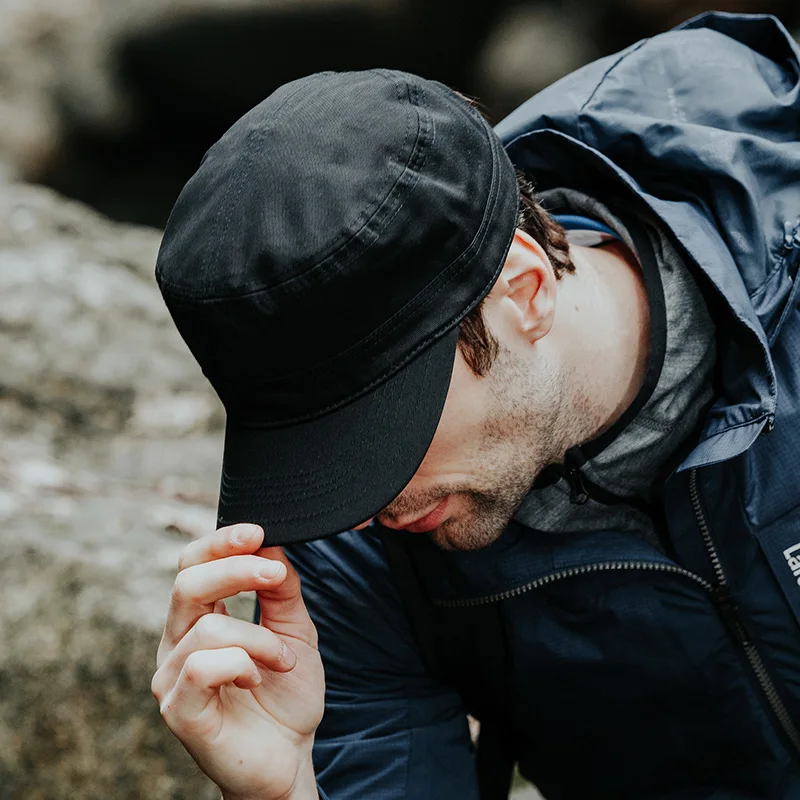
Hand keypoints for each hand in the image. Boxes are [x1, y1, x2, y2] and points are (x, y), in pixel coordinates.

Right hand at [151, 524, 323, 799]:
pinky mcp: (178, 711)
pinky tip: (257, 680)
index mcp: (200, 618)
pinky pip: (203, 667)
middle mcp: (177, 642)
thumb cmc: (287, 694)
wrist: (291, 757)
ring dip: (260, 639)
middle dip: (236, 570)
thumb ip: (281, 590)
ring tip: (283, 661)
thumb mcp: (295, 631)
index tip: (257, 530)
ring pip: (208, 628)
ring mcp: (172, 677)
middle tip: (276, 575)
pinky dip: (242, 665)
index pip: (192, 564)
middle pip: (187, 582)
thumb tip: (270, 544)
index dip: (220, 542)